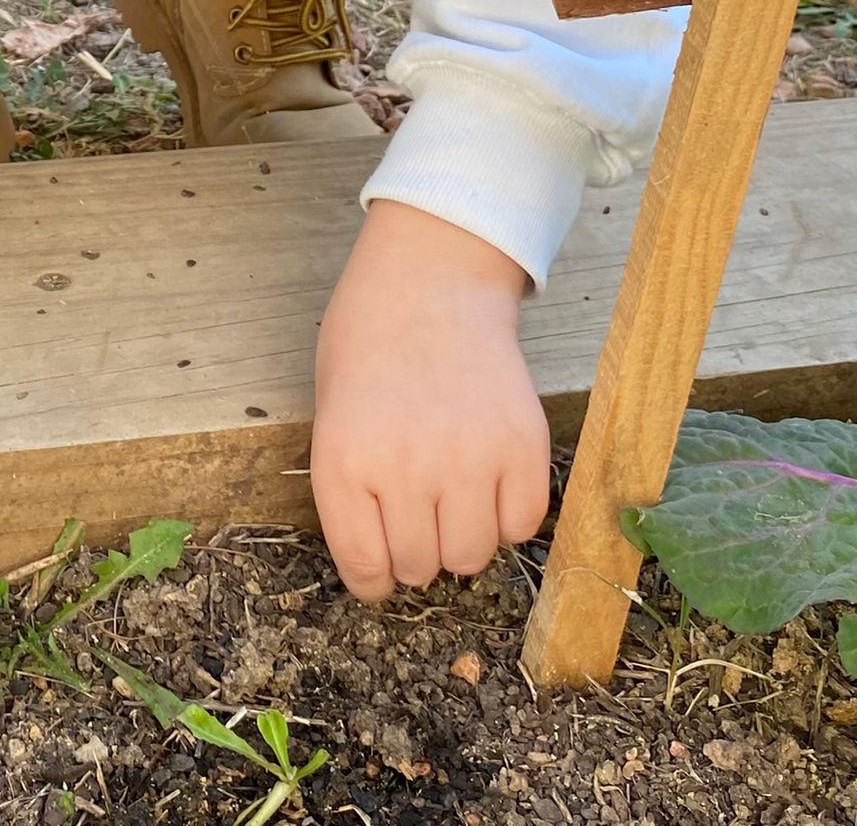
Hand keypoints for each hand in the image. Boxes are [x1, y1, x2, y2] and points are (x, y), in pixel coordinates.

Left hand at [309, 200, 548, 599]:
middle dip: (415, 550)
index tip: (379, 566)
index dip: (372, 577)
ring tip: (453, 492)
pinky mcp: (525, 446)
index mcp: (344, 460)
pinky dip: (508, 514)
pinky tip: (490, 477)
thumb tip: (378, 564)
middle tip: (416, 509)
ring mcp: (470, 457)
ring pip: (473, 557)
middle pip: (419, 566)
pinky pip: (524, 525)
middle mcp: (406, 467)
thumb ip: (350, 490)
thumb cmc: (368, 344)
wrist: (431, 279)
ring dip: (462, 538)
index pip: (364, 567)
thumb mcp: (331, 413)